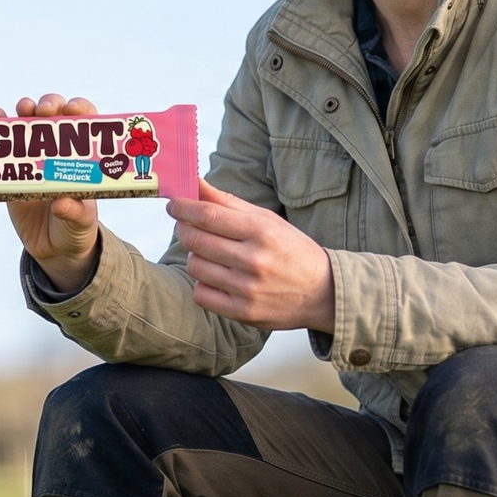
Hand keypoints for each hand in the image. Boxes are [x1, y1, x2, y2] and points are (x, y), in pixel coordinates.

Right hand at [3, 94, 101, 290]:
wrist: (54, 251)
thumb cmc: (76, 229)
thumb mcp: (82, 222)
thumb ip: (76, 212)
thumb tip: (62, 203)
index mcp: (80, 158)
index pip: (83, 123)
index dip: (79, 109)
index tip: (71, 109)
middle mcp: (57, 152)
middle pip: (54, 116)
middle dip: (49, 105)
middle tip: (43, 110)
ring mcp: (34, 159)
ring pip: (29, 124)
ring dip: (25, 110)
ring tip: (22, 109)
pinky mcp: (12, 173)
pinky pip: (4, 148)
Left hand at [167, 180, 336, 332]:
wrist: (323, 293)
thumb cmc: (292, 251)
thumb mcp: (267, 220)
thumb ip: (229, 203)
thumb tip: (195, 184)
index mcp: (261, 231)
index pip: (208, 215)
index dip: (183, 208)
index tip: (173, 205)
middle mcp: (254, 260)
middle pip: (196, 240)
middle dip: (183, 229)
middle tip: (185, 225)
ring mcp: (247, 289)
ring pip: (195, 266)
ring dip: (195, 256)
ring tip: (210, 254)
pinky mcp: (242, 312)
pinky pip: (201, 294)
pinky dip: (203, 284)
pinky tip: (216, 277)